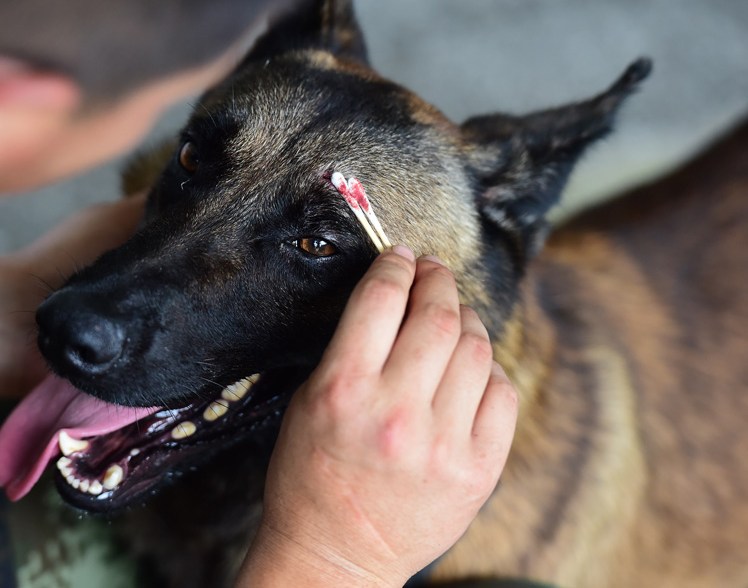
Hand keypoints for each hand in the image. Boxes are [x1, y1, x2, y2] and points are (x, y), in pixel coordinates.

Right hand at [236, 247, 517, 587]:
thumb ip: (351, 349)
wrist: (337, 553)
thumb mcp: (309, 401)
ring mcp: (443, 443)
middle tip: (434, 272)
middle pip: (438, 315)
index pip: (382, 298)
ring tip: (453, 319)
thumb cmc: (312, 477)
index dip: (396, 265)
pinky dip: (489, 370)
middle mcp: (397, 413)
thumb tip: (397, 296)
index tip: (402, 257)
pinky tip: (469, 371)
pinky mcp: (477, 469)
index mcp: (343, 390)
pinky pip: (502, 393)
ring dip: (466, 321)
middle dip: (438, 280)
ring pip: (477, 349)